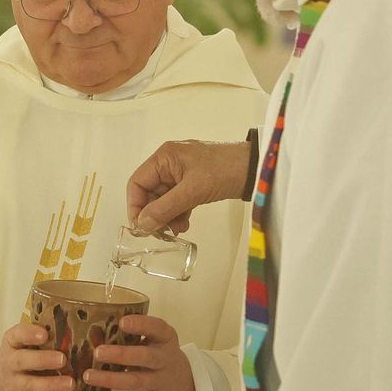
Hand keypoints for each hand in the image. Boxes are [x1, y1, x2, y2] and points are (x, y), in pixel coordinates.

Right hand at [0, 323, 73, 390]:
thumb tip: (72, 329)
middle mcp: (10, 365)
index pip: (16, 336)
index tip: (44, 333)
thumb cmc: (18, 362)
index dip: (29, 334)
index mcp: (12, 345)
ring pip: (30, 385)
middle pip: (21, 361)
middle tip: (62, 359)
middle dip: (42, 360)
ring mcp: (14, 386)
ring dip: (51, 385)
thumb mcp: (20, 347)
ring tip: (70, 383)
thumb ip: (39, 339)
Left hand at [83, 315, 197, 390]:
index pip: (158, 329)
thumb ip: (135, 338)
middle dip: (121, 355)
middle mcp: (165, 360)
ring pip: (135, 381)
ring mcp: (161, 383)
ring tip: (88, 376)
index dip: (141, 325)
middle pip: (146, 357)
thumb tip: (95, 333)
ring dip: (110, 379)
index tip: (122, 322)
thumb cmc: (161, 360)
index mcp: (165, 340)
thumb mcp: (157, 345)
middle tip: (97, 352)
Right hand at [127, 138, 253, 234]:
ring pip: (163, 199)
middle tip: (161, 233)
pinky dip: (178, 213)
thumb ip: (165, 208)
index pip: (137, 183)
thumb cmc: (224, 171)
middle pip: (149, 193)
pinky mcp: (193, 182)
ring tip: (178, 229)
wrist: (256, 168)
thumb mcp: (193, 191)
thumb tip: (143, 224)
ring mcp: (181, 173)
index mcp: (164, 157)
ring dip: (167, 216)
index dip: (135, 206)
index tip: (141, 227)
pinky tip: (185, 224)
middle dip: (154, 214)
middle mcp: (169, 163)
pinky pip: (177, 200)